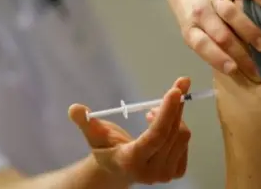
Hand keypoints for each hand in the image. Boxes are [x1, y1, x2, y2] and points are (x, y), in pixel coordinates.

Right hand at [69, 77, 191, 184]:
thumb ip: (85, 122)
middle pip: (172, 133)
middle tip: (177, 86)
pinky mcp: (176, 172)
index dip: (166, 112)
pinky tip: (163, 125)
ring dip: (174, 116)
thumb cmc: (104, 148)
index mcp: (131, 161)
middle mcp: (151, 172)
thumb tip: (74, 108)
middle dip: (175, 107)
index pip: (155, 136)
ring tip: (154, 111)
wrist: (117, 170)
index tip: (175, 91)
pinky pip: (185, 142)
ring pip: (182, 136)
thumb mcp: (93, 135)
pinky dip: (177, 127)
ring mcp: (165, 175)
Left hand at [166, 0, 260, 77]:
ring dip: (250, 30)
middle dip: (240, 52)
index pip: (202, 45)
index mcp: (190, 29)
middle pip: (221, 33)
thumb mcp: (195, 35)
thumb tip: (238, 73)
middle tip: (259, 67)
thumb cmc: (196, 19)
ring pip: (231, 12)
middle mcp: (200, 12)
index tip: (234, 70)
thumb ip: (211, 49)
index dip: (218, 58)